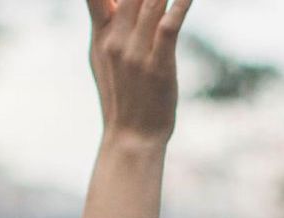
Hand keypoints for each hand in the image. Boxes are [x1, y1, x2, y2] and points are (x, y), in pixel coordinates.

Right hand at [87, 0, 190, 145]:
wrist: (131, 138)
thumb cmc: (123, 97)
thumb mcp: (104, 59)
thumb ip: (108, 25)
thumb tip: (119, 1)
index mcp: (101, 35)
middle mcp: (115, 38)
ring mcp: (136, 51)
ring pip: (151, 0)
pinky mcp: (158, 63)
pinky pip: (170, 23)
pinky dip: (181, 3)